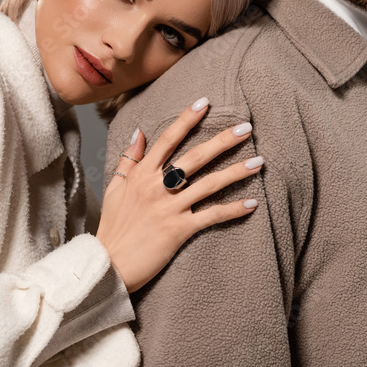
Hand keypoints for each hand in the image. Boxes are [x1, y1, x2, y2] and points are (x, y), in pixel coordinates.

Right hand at [95, 97, 261, 292]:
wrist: (108, 264)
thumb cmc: (113, 227)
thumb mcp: (115, 188)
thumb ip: (128, 159)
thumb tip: (140, 132)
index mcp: (141, 174)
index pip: (167, 139)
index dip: (186, 119)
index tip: (205, 102)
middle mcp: (157, 187)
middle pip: (194, 157)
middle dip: (222, 141)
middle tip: (246, 128)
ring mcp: (169, 208)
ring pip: (209, 184)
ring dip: (236, 172)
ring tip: (259, 161)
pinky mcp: (179, 230)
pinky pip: (211, 216)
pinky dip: (233, 209)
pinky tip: (253, 203)